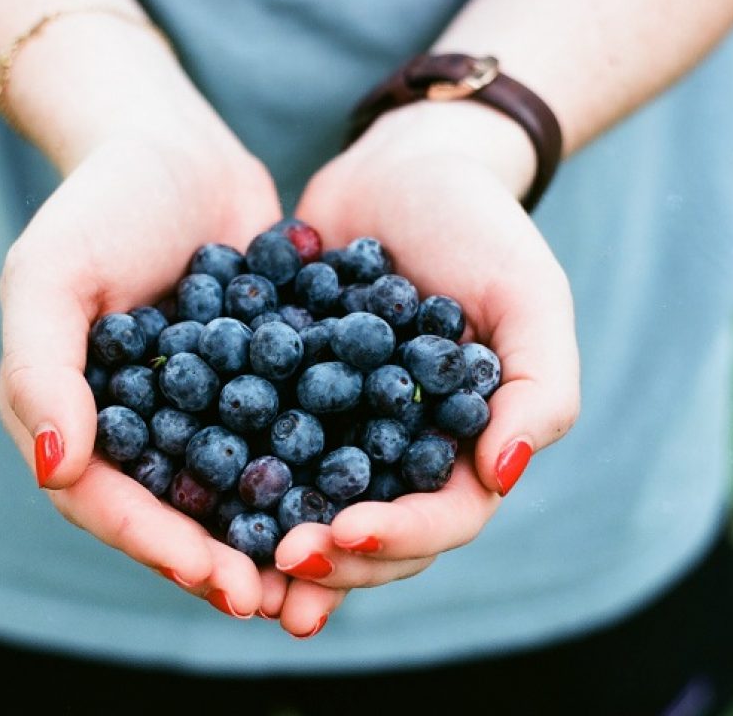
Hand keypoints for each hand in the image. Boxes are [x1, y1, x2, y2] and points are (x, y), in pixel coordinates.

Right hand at [0, 126, 286, 619]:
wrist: (175, 148)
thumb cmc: (98, 205)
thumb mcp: (50, 275)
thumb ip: (39, 370)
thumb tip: (56, 471)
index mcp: (75, 422)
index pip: (109, 504)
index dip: (161, 548)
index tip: (219, 581)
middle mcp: (138, 432)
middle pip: (176, 516)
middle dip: (224, 563)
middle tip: (277, 603)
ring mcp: (201, 414)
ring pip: (235, 494)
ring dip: (275, 539)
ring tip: (324, 576)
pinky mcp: (259, 389)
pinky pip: (285, 442)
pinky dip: (317, 476)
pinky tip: (364, 501)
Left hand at [263, 100, 580, 634]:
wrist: (401, 167)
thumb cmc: (478, 226)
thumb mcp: (528, 294)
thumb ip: (540, 387)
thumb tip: (503, 476)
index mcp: (467, 446)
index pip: (444, 518)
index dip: (399, 536)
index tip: (346, 533)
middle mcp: (403, 453)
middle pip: (374, 535)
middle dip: (331, 559)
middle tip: (281, 561)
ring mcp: (342, 432)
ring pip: (312, 508)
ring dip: (278, 545)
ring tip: (236, 566)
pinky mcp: (286, 401)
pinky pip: (258, 450)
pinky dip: (232, 481)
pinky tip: (193, 499)